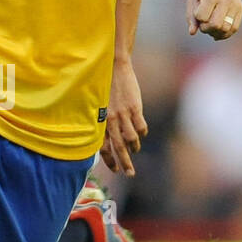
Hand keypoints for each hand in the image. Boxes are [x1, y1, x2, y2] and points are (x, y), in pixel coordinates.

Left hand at [100, 59, 147, 174]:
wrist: (114, 67)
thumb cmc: (105, 87)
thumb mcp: (98, 105)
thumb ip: (102, 122)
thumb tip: (108, 139)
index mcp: (100, 120)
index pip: (103, 146)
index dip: (110, 160)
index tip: (115, 170)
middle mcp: (110, 119)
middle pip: (118, 147)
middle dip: (124, 163)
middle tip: (130, 174)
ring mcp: (123, 114)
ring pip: (131, 139)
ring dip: (134, 147)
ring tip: (135, 149)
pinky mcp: (135, 107)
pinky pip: (141, 127)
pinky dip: (142, 133)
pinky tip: (141, 134)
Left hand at [186, 0, 241, 39]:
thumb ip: (191, 16)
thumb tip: (192, 33)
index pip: (202, 17)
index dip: (198, 18)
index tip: (198, 13)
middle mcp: (225, 0)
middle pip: (216, 25)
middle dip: (206, 29)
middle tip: (203, 23)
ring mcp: (235, 4)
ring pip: (226, 29)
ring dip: (216, 32)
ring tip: (210, 27)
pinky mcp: (240, 8)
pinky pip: (234, 28)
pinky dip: (225, 33)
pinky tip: (218, 31)